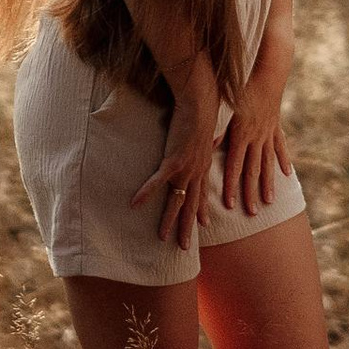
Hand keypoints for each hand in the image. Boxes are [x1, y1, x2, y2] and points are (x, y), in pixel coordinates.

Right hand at [132, 59, 221, 252]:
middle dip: (187, 227)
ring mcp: (185, 168)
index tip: (203, 223)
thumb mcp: (209, 129)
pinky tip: (134, 204)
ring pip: (176, 201)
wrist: (201, 101)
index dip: (202, 209)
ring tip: (162, 238)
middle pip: (191, 204)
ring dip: (169, 221)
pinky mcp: (173, 161)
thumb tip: (214, 137)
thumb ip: (210, 138)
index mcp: (204, 164)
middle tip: (184, 246)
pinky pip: (157, 182)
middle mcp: (197, 171)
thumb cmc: (204, 110)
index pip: (203, 192)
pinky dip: (146, 194)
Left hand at [216, 30, 293, 215]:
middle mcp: (257, 136)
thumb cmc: (241, 83)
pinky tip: (287, 175)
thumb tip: (206, 144)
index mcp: (241, 133)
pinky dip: (283, 161)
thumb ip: (217, 126)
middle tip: (251, 214)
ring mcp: (268, 133)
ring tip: (269, 202)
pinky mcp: (276, 126)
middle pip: (253, 170)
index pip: (235, 166)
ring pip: (268, 163)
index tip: (230, 205)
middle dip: (250, 193)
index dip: (232, 186)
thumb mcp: (226, 104)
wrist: (269, 69)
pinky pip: (280, 147)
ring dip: (268, 183)